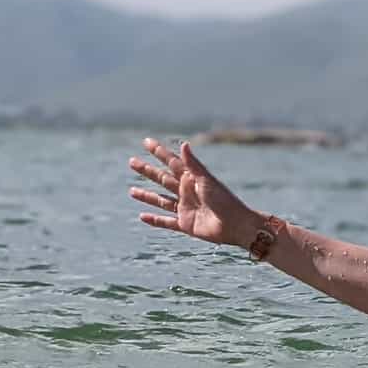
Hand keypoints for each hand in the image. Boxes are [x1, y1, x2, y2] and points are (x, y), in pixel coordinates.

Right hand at [127, 138, 259, 247]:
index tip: (146, 142)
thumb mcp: (207, 180)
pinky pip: (167, 222)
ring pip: (162, 200)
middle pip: (163, 179)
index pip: (172, 163)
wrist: (236, 225)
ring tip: (131, 191)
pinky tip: (142, 217)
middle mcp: (188, 192)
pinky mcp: (186, 224)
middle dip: (148, 171)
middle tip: (131, 161)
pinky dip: (155, 220)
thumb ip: (193, 165)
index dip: (159, 152)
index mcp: (193, 179)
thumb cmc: (225, 200)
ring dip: (147, 196)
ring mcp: (186, 208)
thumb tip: (183, 144)